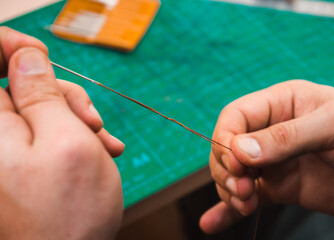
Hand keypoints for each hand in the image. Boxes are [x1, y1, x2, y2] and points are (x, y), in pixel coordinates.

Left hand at [0, 27, 123, 238]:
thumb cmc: (70, 210)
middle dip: (62, 96)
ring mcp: (9, 153)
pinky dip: (75, 138)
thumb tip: (26, 56)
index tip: (44, 55)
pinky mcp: (24, 164)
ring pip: (42, 112)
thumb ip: (42, 93)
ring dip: (77, 120)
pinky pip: (48, 135)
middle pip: (21, 88)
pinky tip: (98, 150)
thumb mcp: (67, 138)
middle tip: (91, 120)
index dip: (15, 50)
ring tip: (103, 142)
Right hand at [200, 80, 333, 233]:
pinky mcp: (279, 188)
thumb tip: (240, 151)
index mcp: (280, 104)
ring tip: (245, 204)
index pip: (235, 117)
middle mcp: (270, 132)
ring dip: (229, 191)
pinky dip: (228, 210)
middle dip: (227, 170)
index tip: (237, 166)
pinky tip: (212, 222)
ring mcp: (273, 162)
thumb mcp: (332, 126)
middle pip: (228, 148)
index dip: (226, 140)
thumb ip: (286, 137)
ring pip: (233, 174)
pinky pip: (248, 197)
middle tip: (242, 190)